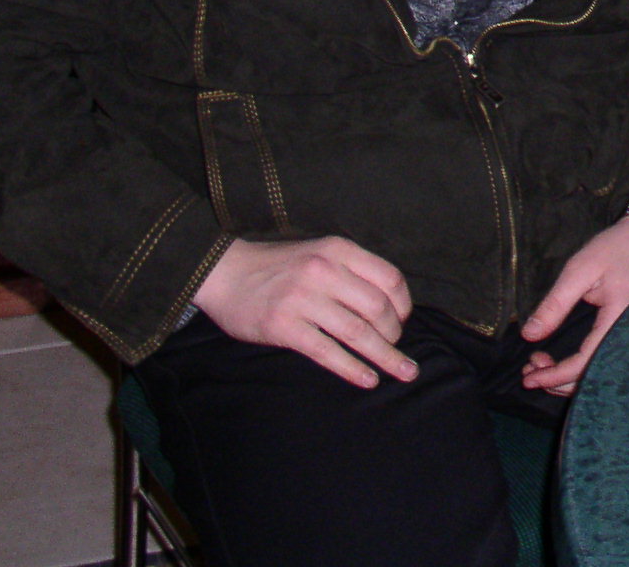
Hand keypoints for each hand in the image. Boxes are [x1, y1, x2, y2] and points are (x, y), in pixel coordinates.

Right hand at [192, 236, 416, 387]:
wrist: (224, 272)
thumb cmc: (278, 267)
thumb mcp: (319, 253)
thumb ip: (350, 271)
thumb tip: (388, 305)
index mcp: (338, 250)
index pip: (389, 278)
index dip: (403, 304)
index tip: (404, 321)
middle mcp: (324, 271)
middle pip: (377, 308)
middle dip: (394, 334)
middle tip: (397, 349)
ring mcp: (303, 299)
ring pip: (357, 332)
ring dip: (385, 356)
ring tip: (402, 372)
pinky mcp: (284, 326)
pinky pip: (328, 351)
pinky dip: (352, 368)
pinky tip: (368, 379)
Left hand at [519, 189, 628, 395]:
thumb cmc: (620, 247)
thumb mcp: (581, 270)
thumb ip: (555, 305)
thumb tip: (529, 336)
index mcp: (618, 323)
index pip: (584, 365)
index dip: (554, 377)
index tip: (528, 378)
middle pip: (594, 377)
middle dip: (557, 381)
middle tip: (528, 371)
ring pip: (601, 372)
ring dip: (569, 375)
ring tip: (540, 363)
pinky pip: (608, 359)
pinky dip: (584, 366)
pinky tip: (563, 359)